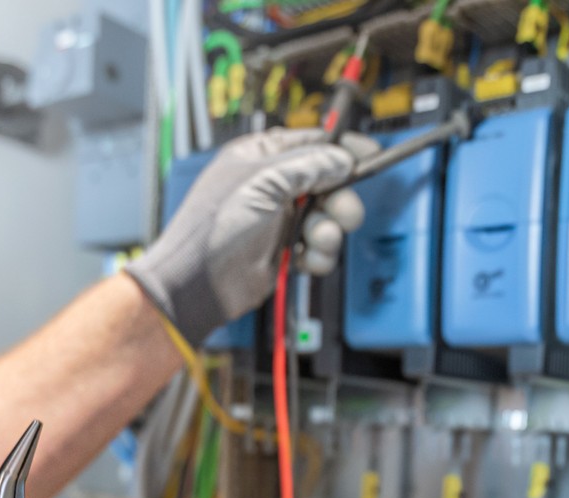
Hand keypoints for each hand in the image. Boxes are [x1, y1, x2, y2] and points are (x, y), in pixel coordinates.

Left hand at [125, 128, 374, 343]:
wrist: (199, 283)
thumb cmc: (215, 228)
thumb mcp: (263, 181)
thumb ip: (308, 166)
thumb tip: (342, 159)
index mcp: (260, 158)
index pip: (311, 144)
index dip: (341, 150)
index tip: (368, 155)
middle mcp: (272, 186)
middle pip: (327, 183)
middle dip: (339, 199)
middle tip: (344, 212)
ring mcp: (280, 219)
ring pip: (328, 218)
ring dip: (328, 232)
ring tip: (316, 240)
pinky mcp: (285, 250)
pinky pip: (319, 248)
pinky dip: (320, 255)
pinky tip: (306, 259)